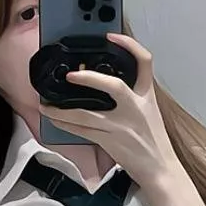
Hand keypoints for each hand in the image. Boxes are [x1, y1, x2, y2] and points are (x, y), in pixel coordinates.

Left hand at [38, 31, 177, 187]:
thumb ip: (131, 96)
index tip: (111, 36)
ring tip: (45, 105)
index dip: (129, 45)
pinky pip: (82, 130)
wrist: (160, 169)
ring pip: (87, 114)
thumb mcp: (148, 111)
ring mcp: (122, 126)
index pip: (145, 62)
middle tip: (70, 76)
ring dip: (62, 110)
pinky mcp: (110, 141)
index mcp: (146, 96)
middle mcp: (135, 108)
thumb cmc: (152, 140)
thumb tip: (101, 83)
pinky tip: (54, 120)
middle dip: (89, 79)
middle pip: (113, 86)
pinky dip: (65, 124)